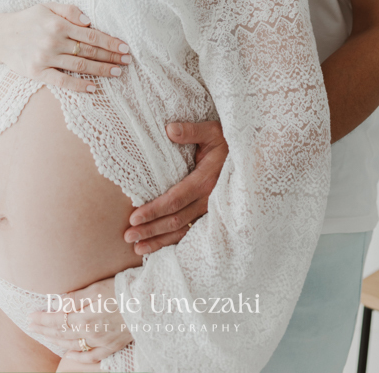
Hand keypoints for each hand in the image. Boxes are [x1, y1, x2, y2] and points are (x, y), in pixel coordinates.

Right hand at [0, 3, 132, 93]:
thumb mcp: (46, 6)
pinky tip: (93, 88)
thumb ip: (69, 10)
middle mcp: (54, 41)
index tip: (124, 47)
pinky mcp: (38, 73)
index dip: (110, 42)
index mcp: (58, 24)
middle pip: (89, 51)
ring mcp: (46, 58)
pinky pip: (62, 81)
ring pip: (80, 66)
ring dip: (101, 70)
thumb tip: (89, 20)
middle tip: (127, 62)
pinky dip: (79, 85)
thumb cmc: (26, 19)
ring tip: (117, 73)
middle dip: (111, 57)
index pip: (91, 35)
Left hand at [28, 276, 130, 365]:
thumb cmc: (121, 291)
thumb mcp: (96, 288)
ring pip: (72, 345)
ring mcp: (100, 343)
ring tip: (44, 336)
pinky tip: (69, 354)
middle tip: (31, 326)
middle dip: (44, 330)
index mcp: (84, 318)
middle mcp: (89, 334)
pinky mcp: (110, 347)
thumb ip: (75, 298)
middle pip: (61, 334)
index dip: (42, 319)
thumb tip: (56, 302)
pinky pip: (90, 356)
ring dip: (56, 341)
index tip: (30, 316)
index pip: (56, 320)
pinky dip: (77, 356)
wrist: (147, 304)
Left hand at [123, 120, 227, 253]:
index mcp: (205, 181)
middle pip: (175, 220)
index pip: (174, 200)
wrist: (250, 156)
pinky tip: (158, 248)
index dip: (153, 211)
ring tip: (138, 249)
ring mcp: (210, 210)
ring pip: (182, 231)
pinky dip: (173, 242)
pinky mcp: (211, 215)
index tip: (134, 217)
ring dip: (159, 241)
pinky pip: (191, 232)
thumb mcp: (212, 131)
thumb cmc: (227, 141)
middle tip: (128, 237)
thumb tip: (169, 129)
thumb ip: (191, 131)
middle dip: (150, 230)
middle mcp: (208, 200)